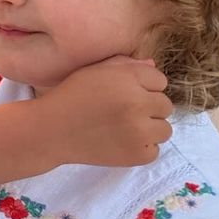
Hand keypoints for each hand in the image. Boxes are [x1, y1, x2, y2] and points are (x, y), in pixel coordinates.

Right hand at [39, 55, 172, 167]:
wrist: (52, 130)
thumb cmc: (71, 95)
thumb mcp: (94, 70)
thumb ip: (124, 64)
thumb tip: (153, 65)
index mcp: (127, 78)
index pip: (160, 80)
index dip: (143, 85)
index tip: (125, 91)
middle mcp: (138, 103)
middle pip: (165, 105)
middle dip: (148, 106)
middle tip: (124, 110)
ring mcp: (141, 132)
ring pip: (165, 129)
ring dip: (149, 128)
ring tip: (124, 126)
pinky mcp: (140, 155)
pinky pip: (155, 149)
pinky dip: (141, 146)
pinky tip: (120, 140)